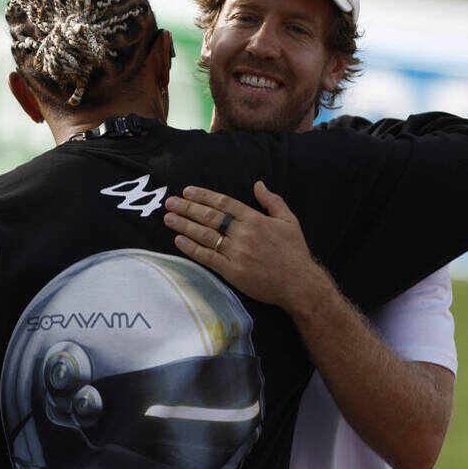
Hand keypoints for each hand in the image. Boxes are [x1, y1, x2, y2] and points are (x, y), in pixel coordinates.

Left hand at [164, 181, 332, 314]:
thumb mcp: (289, 220)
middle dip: (187, 208)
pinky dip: (192, 249)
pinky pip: (207, 258)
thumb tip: (258, 184)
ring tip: (168, 218)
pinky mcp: (233, 272)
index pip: (223, 204)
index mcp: (255, 220)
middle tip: (169, 202)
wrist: (299, 283)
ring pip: (205, 236)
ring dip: (184, 225)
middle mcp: (244, 234)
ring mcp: (237, 253)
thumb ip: (272, 201)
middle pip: (210, 217)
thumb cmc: (294, 252)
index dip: (203, 196)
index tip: (187, 191)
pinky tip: (179, 240)